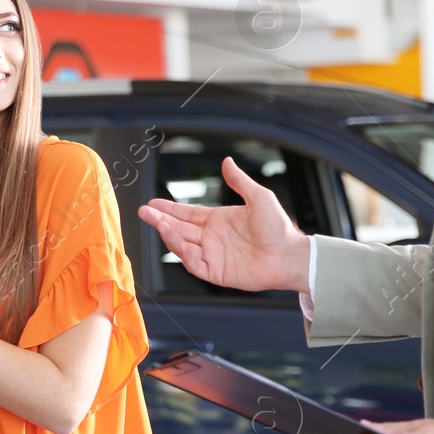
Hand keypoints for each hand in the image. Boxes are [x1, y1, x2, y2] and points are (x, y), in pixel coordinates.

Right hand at [138, 157, 309, 291]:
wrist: (289, 255)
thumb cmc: (279, 227)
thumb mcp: (259, 197)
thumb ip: (239, 181)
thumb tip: (227, 161)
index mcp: (218, 220)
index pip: (187, 214)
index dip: (169, 209)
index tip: (152, 204)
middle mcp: (212, 238)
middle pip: (179, 228)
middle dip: (161, 220)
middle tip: (144, 212)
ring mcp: (213, 255)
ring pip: (183, 245)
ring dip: (169, 235)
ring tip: (158, 224)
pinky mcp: (217, 272)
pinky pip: (194, 264)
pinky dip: (184, 254)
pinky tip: (178, 242)